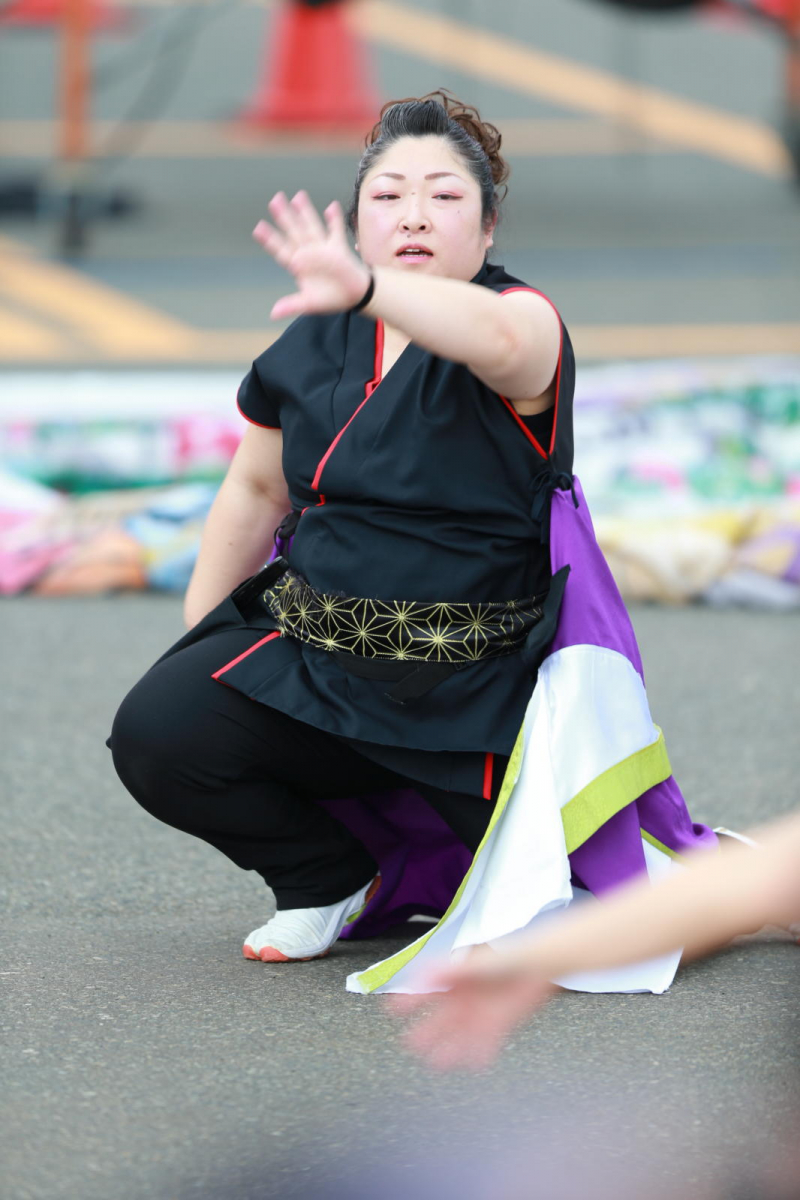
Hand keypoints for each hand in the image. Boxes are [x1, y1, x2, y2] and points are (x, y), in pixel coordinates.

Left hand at [253, 191, 370, 319]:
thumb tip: (273, 314)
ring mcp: (323, 249)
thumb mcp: (309, 304)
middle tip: (274, 200)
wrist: (354, 296)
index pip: (281, 249)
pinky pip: (336, 231)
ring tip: (297, 196)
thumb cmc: (330, 298)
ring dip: (305, 212)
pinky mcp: (338, 248)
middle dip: (285, 217)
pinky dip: (334, 220)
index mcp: (298, 265)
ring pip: (312, 227)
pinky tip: (330, 206)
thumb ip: (292, 305)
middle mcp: (308, 253)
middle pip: (294, 232)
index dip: (270, 239)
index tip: (258, 228)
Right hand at [384, 945, 555, 1070]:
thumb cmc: (509, 954)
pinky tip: (474, 1064)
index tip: (391, 1010)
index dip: (410, 999)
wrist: (540, 962)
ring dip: (451, 1048)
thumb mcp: (478, 961)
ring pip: (462, 1033)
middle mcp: (466, 995)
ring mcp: (482, 1009)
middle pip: (442, 1017)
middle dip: (427, 1031)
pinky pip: (487, 1040)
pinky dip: (481, 1052)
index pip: (428, 989)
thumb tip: (425, 973)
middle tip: (411, 1045)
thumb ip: (454, 969)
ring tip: (438, 1063)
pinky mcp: (500, 1021)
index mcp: (457, 976)